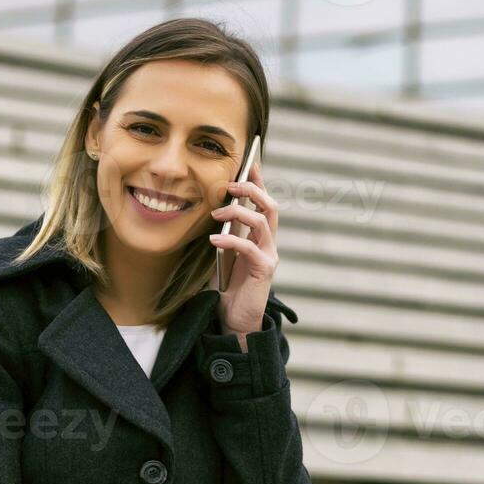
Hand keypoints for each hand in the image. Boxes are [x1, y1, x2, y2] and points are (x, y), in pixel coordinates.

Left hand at [209, 158, 279, 339]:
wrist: (235, 321)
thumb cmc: (228, 289)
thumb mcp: (223, 256)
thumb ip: (225, 234)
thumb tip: (213, 210)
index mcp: (260, 238)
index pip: (263, 203)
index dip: (259, 182)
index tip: (250, 162)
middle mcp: (269, 244)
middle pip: (270, 206)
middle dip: (252, 190)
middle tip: (230, 185)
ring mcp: (269, 256)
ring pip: (264, 221)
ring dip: (240, 212)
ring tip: (217, 213)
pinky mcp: (264, 271)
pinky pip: (249, 247)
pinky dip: (231, 240)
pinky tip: (213, 239)